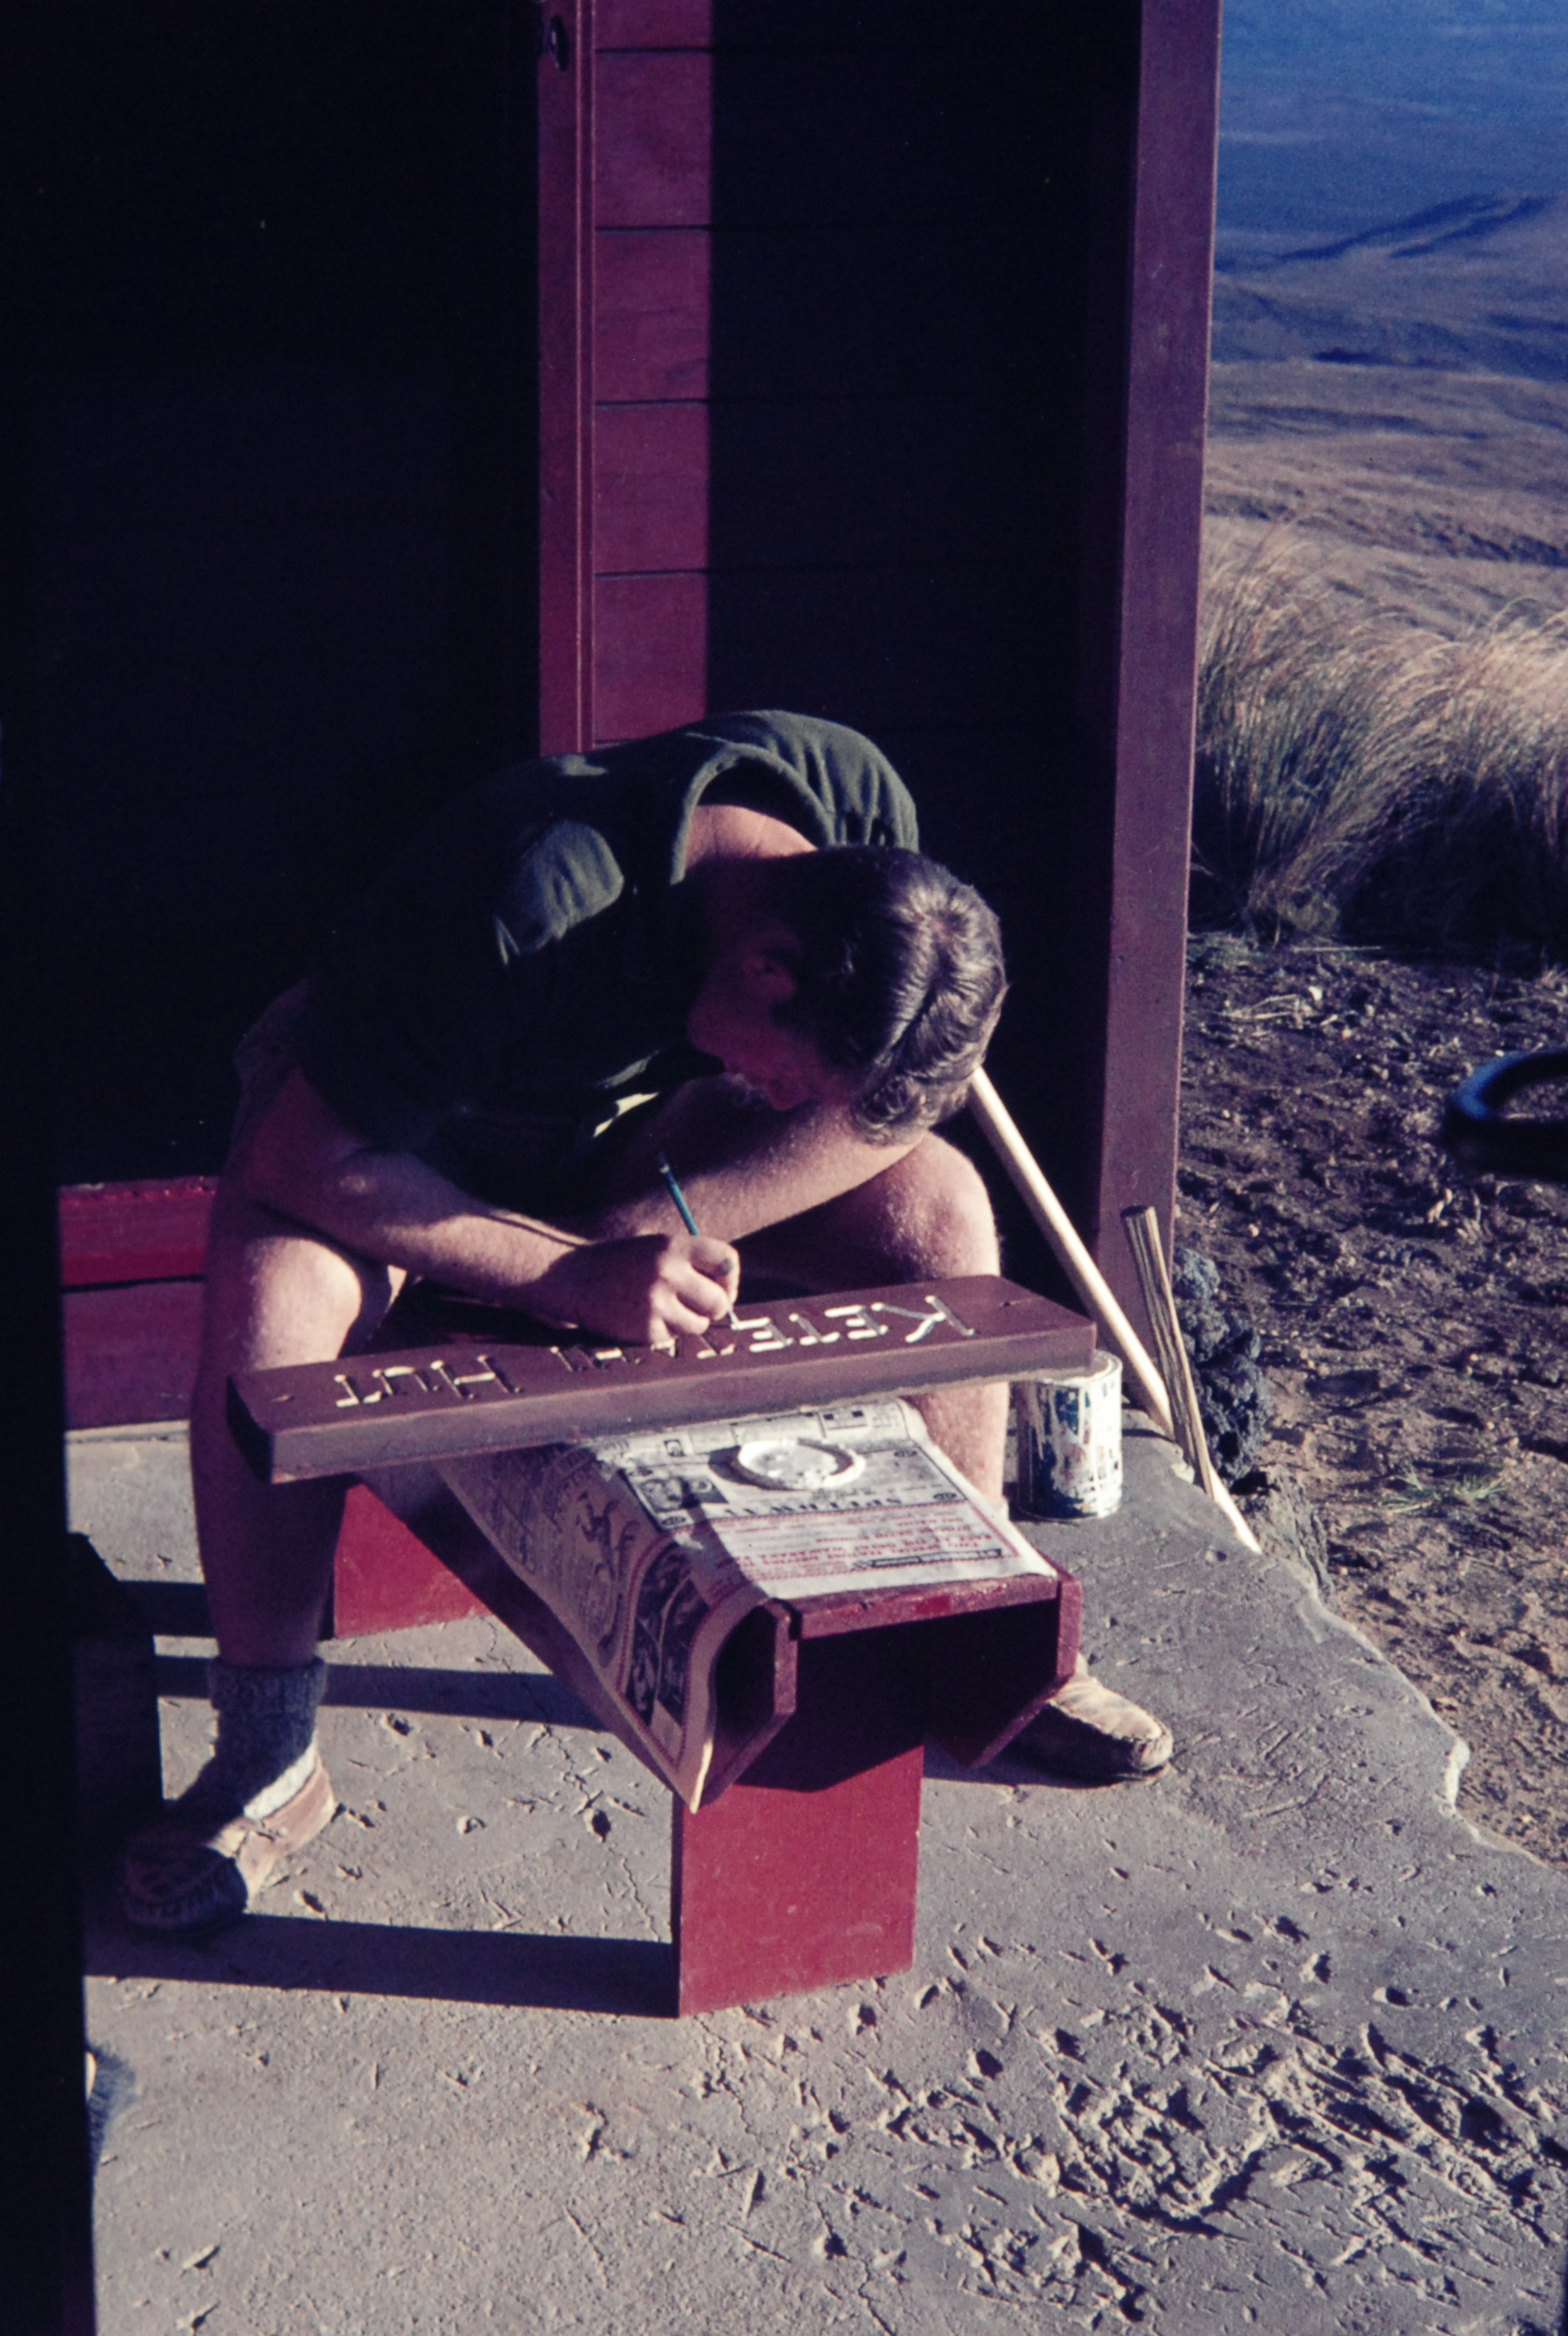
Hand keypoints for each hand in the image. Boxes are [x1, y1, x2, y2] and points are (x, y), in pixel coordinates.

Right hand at [530, 1231, 739, 1346]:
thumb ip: (690, 1264)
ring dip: (687, 1323)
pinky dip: (662, 1332)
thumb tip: (728, 1296)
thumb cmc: (619, 1263)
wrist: (569, 1276)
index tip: (720, 1287)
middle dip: (712, 1308)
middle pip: (719, 1301)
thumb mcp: (655, 1248)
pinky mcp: (644, 1329)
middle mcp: (668, 1272)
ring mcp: (656, 1302)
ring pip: (698, 1325)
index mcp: (674, 1245)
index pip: (727, 1261)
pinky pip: (671, 1337)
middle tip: (698, 1308)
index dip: (729, 1279)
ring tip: (663, 1310)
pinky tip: (641, 1317)